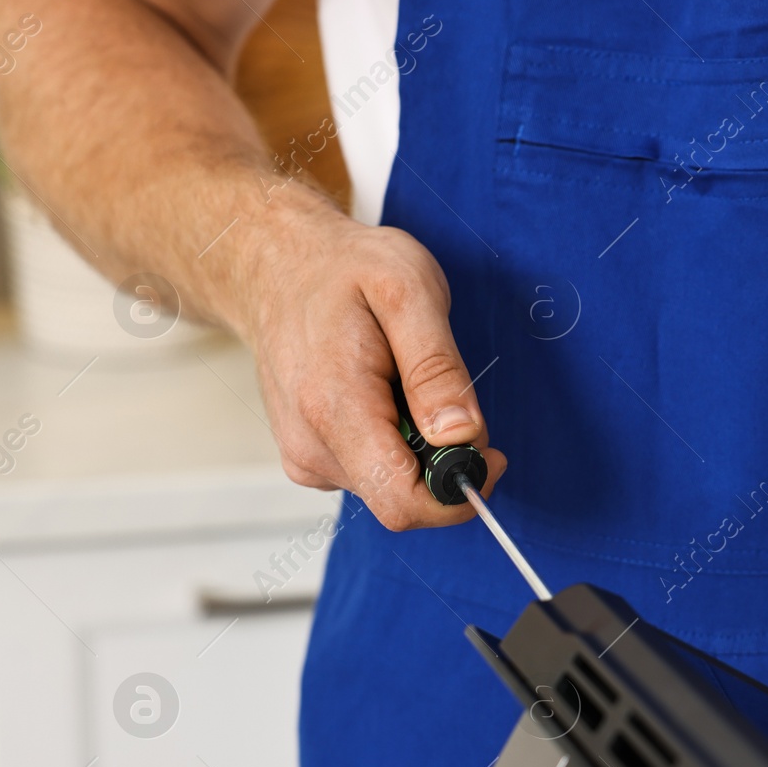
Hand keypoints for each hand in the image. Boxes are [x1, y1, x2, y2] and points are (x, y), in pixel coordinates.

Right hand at [240, 207, 505, 528]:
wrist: (276, 265)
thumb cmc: (342, 270)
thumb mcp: (408, 292)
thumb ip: (437, 369)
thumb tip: (463, 436)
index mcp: (334, 409)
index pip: (403, 501)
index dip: (458, 493)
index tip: (491, 454)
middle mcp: (311, 445)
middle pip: (404, 499)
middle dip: (445, 462)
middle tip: (450, 398)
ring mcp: (306, 455)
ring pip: (392, 486)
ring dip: (420, 446)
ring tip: (402, 381)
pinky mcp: (310, 456)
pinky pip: (374, 472)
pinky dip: (397, 442)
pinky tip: (383, 393)